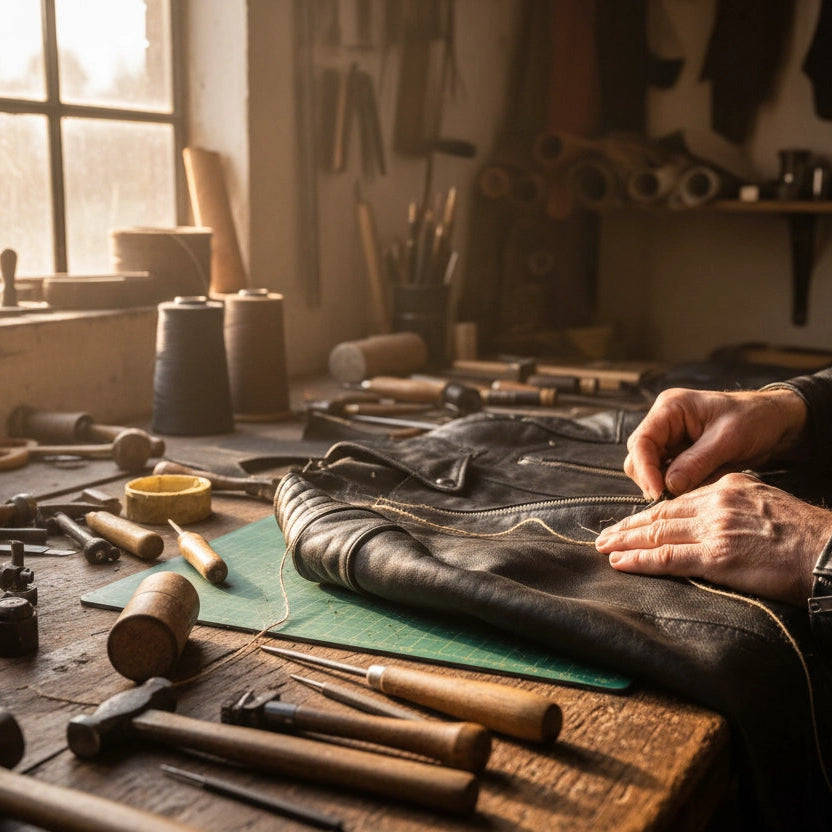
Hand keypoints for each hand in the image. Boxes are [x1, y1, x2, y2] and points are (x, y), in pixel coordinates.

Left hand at [595, 473, 831, 605]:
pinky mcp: (716, 557)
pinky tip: (620, 562)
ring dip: (625, 541)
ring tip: (604, 547)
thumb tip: (717, 518)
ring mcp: (713, 529)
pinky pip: (666, 558)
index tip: (632, 522)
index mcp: (727, 488)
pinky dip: (639, 560)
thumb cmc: (804, 534)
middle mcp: (715, 503)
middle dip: (629, 526)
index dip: (651, 514)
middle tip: (604, 534)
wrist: (827, 549)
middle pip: (661, 515)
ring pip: (657, 534)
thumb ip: (735, 506)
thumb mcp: (765, 502)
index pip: (679, 502)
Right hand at [624, 387, 806, 499]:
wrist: (775, 422)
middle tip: (672, 499)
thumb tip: (668, 487)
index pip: (642, 441)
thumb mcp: (728, 439)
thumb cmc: (754, 419)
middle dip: (653, 479)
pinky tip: (697, 488)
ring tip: (692, 491)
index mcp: (670, 409)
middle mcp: (664, 423)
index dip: (645, 469)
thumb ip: (696, 462)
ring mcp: (670, 440)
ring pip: (651, 470)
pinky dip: (679, 487)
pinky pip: (668, 476)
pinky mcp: (679, 455)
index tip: (658, 493)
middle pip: (639, 458)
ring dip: (666, 485)